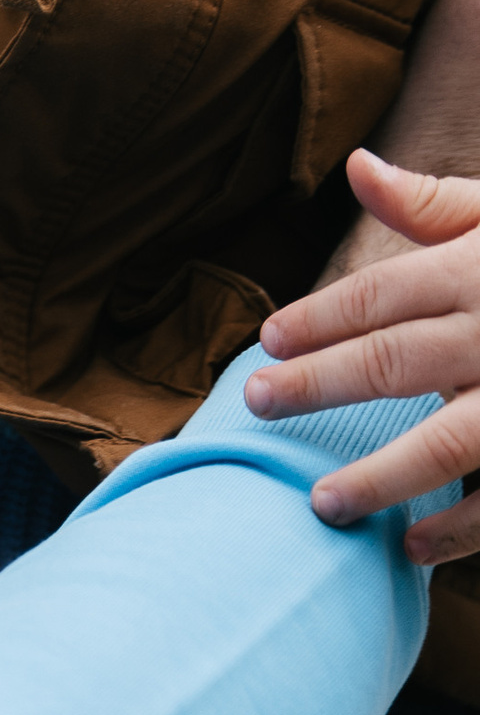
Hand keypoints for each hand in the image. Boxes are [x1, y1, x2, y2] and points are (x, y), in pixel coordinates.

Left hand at [248, 154, 479, 557]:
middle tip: (254, 403)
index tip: (266, 341)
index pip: (381, 294)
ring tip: (321, 505)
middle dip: (316, 385)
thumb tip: (356, 167)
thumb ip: (433, 205)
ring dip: (380, 476)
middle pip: (393, 361)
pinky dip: (462, 527)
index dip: (318, 317)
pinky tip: (412, 547)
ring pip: (448, 442)